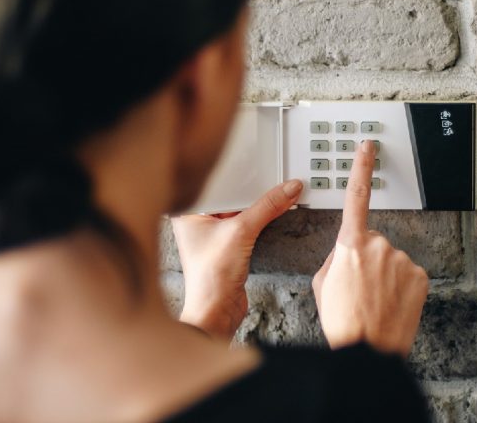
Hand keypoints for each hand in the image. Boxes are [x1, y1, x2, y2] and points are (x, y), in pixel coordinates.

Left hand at [172, 179, 302, 338]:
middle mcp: (198, 221)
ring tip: (276, 191)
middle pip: (229, 194)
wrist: (217, 312)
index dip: (235, 172)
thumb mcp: (241, 232)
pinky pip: (246, 224)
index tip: (256, 163)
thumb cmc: (210, 278)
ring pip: (239, 209)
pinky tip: (273, 210)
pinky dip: (260, 218)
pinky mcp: (228, 246)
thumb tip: (288, 189)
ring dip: (257, 205)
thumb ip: (267, 207)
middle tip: (270, 175)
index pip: (214, 182)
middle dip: (250, 188)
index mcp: (188, 212)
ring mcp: (213, 235)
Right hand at [312, 140, 428, 356]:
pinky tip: (390, 304)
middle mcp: (379, 246)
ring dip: (383, 276)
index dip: (361, 167)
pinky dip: (400, 287)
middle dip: (366, 260)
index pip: (356, 196)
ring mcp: (402, 260)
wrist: (367, 349)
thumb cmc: (342, 320)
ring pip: (391, 260)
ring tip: (373, 301)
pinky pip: (407, 274)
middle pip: (372, 242)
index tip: (367, 147)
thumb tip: (347, 252)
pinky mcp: (420, 276)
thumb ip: (335, 257)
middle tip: (357, 288)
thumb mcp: (322, 283)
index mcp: (350, 244)